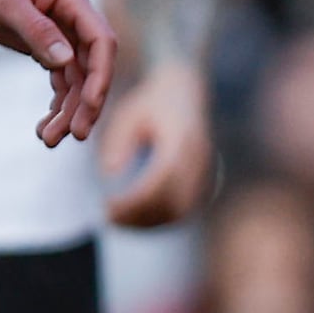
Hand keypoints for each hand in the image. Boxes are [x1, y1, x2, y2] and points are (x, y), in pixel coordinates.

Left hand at [0, 0, 117, 146]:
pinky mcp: (48, 47)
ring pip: (77, 80)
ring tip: (49, 140)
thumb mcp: (5, 4)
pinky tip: (44, 127)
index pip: (101, 42)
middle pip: (93, 67)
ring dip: (68, 111)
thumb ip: (37, 31)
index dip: (100, 76)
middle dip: (86, 103)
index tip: (89, 107)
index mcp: (71, 0)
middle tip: (74, 136)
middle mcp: (74, 18)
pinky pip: (61, 81)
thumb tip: (66, 60)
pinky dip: (57, 105)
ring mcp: (63, 35)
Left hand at [97, 56, 212, 227]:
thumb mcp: (129, 115)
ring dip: (150, 221)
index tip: (108, 206)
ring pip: (180, 210)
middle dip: (140, 216)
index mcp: (180, 140)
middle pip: (173, 201)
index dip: (135, 200)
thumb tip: (109, 173)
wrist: (184, 91)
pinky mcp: (204, 180)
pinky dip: (161, 217)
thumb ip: (119, 142)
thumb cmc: (151, 103)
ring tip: (120, 220)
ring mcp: (205, 171)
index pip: (161, 180)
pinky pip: (185, 208)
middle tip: (110, 217)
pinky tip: (138, 217)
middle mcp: (198, 159)